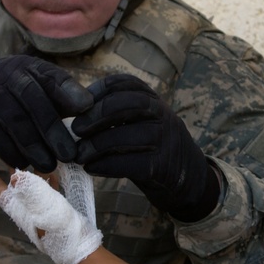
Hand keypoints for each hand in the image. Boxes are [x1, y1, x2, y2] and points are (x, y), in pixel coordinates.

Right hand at [0, 56, 91, 170]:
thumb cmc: (12, 97)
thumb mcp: (35, 90)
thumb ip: (60, 100)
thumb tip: (91, 113)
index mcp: (30, 68)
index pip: (53, 77)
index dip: (70, 92)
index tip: (86, 109)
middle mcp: (8, 75)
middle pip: (33, 100)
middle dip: (53, 130)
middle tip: (70, 155)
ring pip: (14, 120)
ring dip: (34, 146)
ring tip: (49, 164)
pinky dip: (10, 151)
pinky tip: (23, 163)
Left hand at [0, 165, 100, 263]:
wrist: (75, 245)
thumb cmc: (57, 227)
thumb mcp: (43, 206)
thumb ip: (30, 189)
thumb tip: (15, 176)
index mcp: (19, 209)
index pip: (0, 192)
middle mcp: (26, 209)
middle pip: (15, 187)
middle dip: (14, 170)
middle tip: (13, 153)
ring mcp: (39, 211)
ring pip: (32, 188)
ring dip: (33, 174)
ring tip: (37, 158)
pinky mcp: (53, 212)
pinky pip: (47, 193)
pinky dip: (49, 182)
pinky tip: (55, 173)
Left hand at [69, 74, 219, 221]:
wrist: (189, 180)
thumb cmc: (153, 150)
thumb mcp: (142, 124)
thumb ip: (117, 118)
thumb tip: (75, 117)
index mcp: (155, 101)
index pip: (127, 83)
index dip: (99, 90)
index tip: (77, 105)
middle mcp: (164, 115)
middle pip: (131, 103)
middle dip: (98, 113)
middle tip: (76, 129)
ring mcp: (166, 141)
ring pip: (131, 134)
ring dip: (99, 144)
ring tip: (79, 154)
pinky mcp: (164, 167)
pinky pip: (133, 163)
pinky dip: (108, 165)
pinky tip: (91, 168)